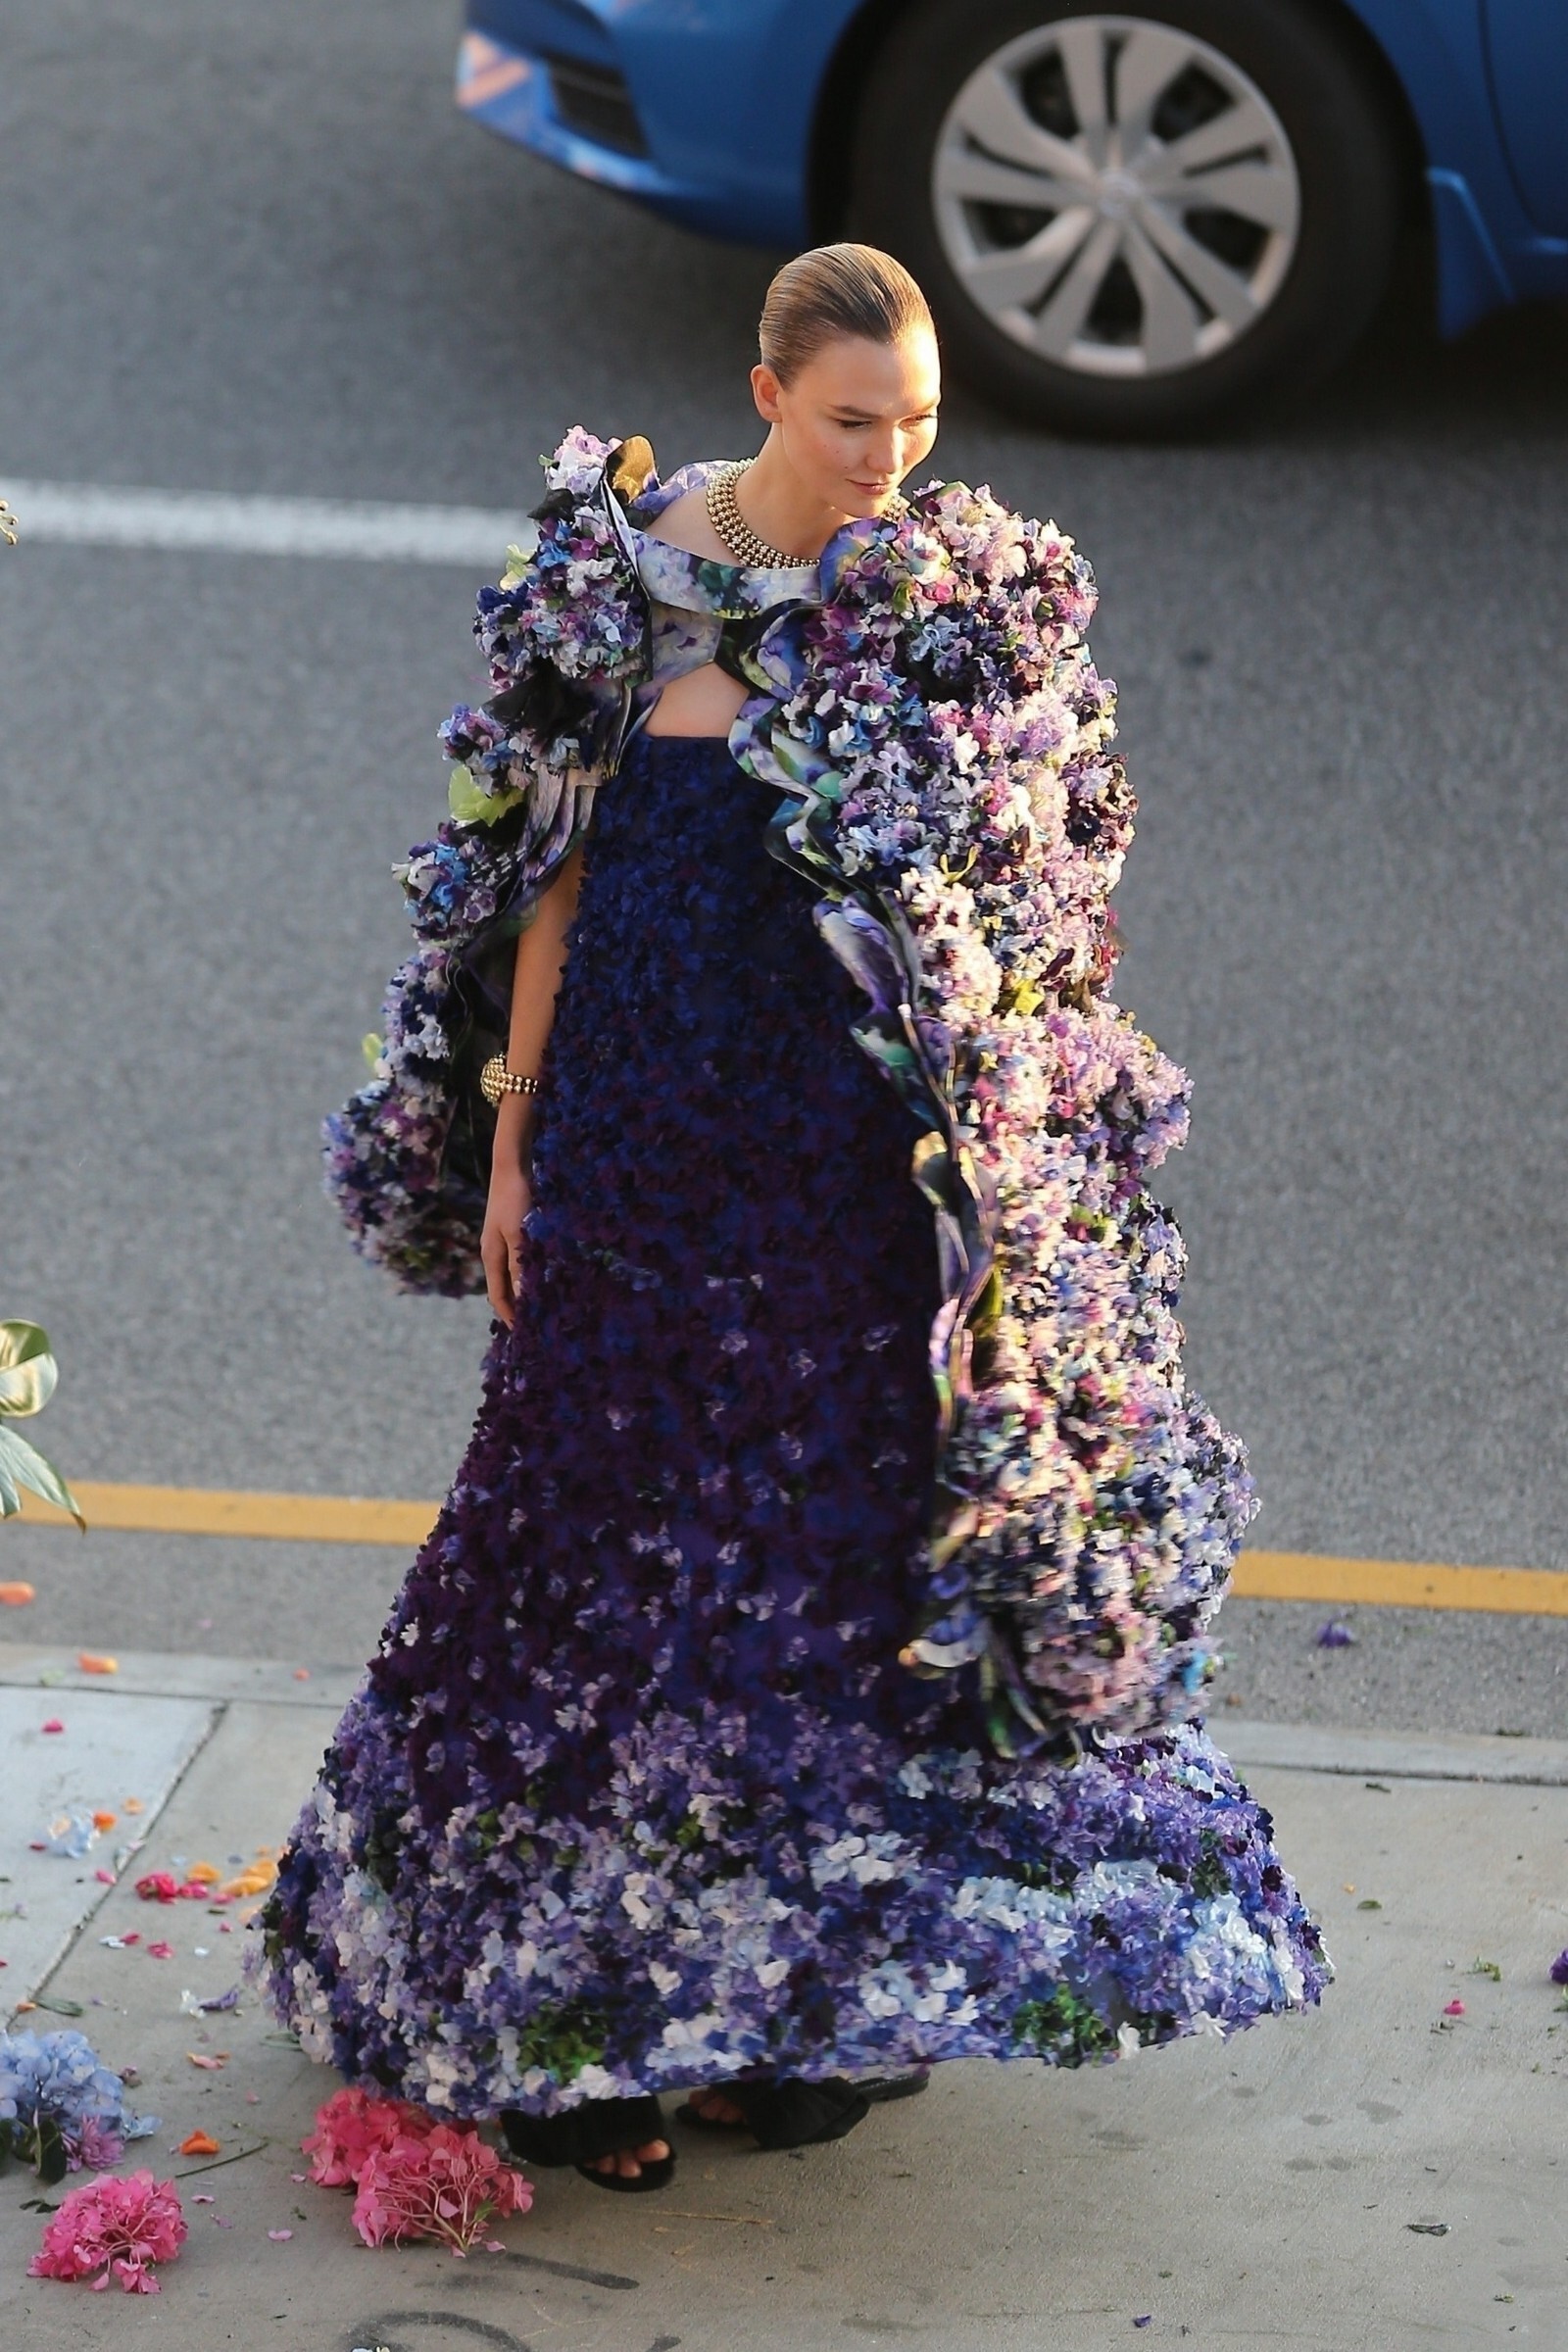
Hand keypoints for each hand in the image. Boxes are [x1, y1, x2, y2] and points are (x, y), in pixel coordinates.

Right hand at [481, 1150, 532, 1326]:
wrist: (511, 1166)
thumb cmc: (515, 1199)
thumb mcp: (519, 1234)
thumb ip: (520, 1266)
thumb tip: (524, 1297)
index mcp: (491, 1256)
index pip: (498, 1296)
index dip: (510, 1315)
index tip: (524, 1333)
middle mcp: (493, 1252)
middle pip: (502, 1288)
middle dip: (516, 1307)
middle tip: (535, 1324)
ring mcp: (501, 1241)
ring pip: (510, 1275)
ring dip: (523, 1291)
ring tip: (540, 1306)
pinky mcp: (512, 1232)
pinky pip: (517, 1262)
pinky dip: (527, 1274)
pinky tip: (541, 1277)